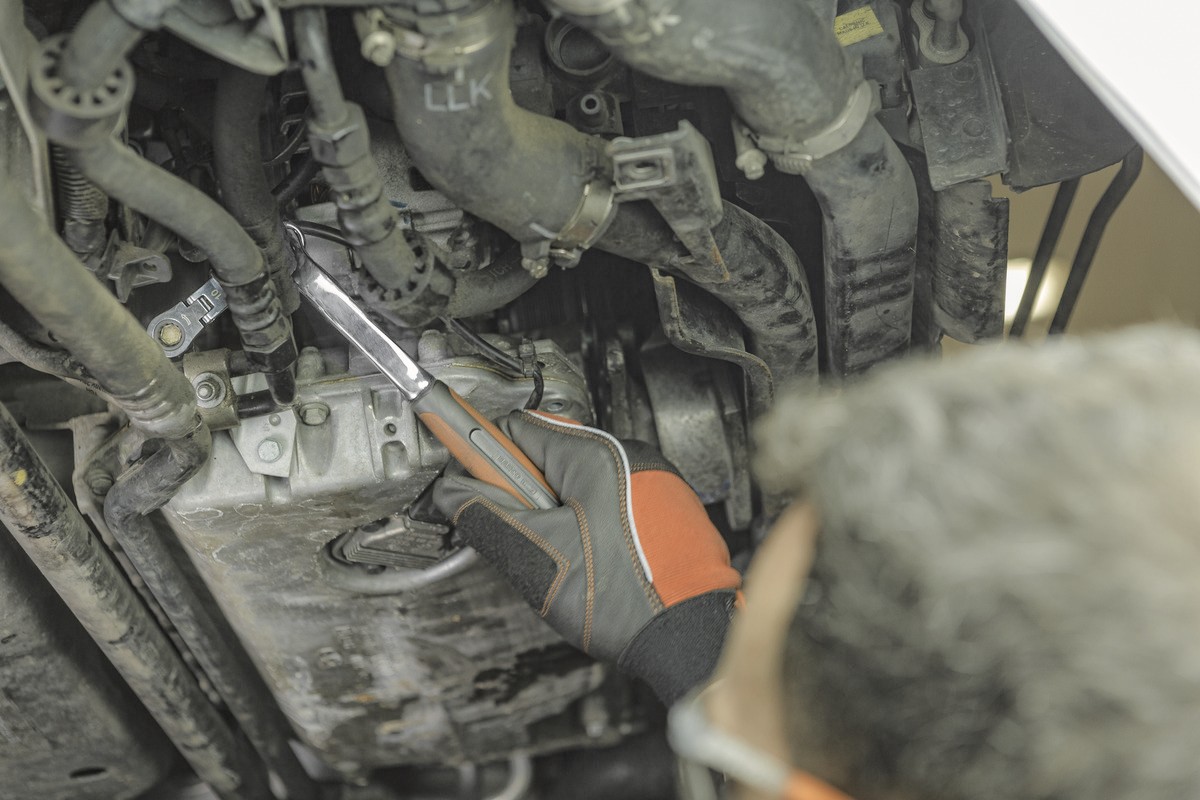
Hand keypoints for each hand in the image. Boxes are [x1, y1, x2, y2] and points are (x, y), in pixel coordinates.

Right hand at [433, 410, 740, 702]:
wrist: (689, 636)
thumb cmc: (626, 599)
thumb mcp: (535, 558)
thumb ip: (486, 517)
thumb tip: (454, 494)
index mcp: (595, 455)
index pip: (516, 429)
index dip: (483, 456)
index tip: (462, 467)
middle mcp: (629, 457)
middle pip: (547, 458)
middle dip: (524, 496)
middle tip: (526, 536)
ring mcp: (653, 482)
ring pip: (577, 484)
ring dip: (556, 514)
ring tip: (565, 558)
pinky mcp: (666, 509)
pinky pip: (609, 503)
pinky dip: (589, 526)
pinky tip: (594, 564)